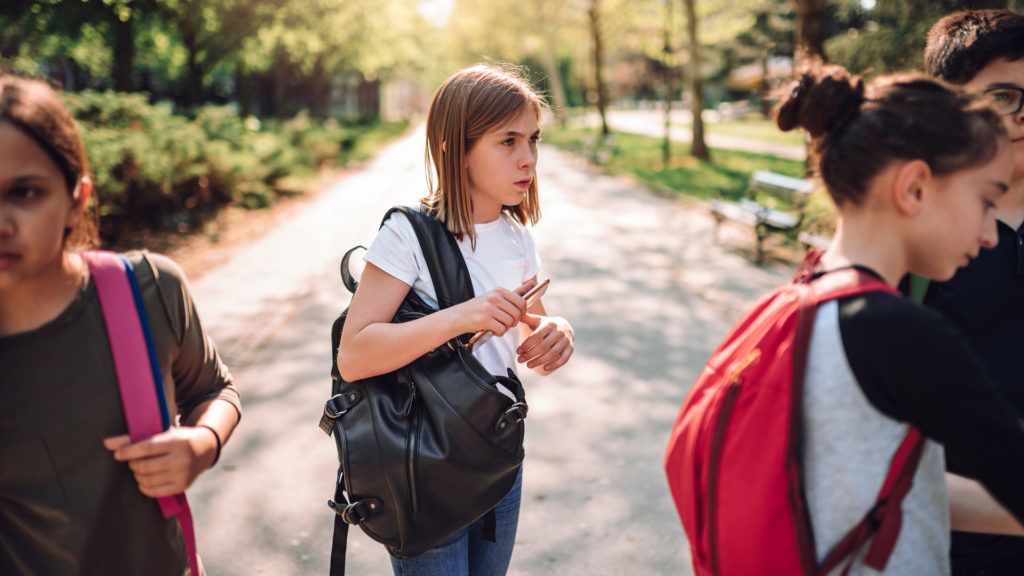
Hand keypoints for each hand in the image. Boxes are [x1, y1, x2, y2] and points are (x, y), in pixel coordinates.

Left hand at [103, 426, 218, 497]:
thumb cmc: (178, 439)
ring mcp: (183, 474)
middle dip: (133, 465)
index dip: (129, 452)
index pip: (147, 448)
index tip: (117, 454)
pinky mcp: (182, 486)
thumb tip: (107, 443)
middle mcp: (182, 459)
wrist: (206, 448)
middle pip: (145, 466)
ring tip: (140, 469)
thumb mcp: (162, 433)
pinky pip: (154, 491)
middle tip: (133, 461)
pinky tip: (145, 479)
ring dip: (137, 475)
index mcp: (177, 441)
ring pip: (148, 480)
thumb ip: (134, 438)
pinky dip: (144, 486)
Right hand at [455, 281, 534, 336]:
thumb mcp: (495, 297)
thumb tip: (532, 283)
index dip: (522, 312)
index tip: (516, 316)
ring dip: (505, 328)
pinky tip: (492, 330)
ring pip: (510, 322)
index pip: (522, 302)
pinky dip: (498, 333)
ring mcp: (489, 308)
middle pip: (517, 314)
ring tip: (497, 326)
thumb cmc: (479, 308)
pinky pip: (501, 330)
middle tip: (506, 323)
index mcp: (499, 291)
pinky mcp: (485, 320)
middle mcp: (494, 297)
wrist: (458, 317)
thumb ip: (513, 293)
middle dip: (514, 322)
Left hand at [518, 314, 573, 374]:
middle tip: (520, 360)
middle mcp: (559, 332)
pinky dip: (554, 365)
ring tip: (528, 365)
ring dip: (539, 361)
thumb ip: (527, 319)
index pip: (536, 336)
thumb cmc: (547, 325)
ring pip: (552, 354)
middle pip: (543, 346)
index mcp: (550, 324)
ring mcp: (566, 341)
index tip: (518, 351)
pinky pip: (563, 359)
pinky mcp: (570, 349)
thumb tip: (515, 315)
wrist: (565, 326)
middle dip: (530, 355)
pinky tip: (544, 368)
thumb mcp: (538, 320)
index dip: (526, 345)